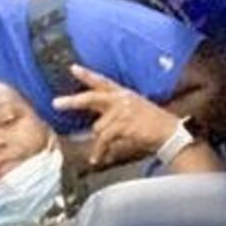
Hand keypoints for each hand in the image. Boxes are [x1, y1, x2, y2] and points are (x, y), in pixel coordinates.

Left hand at [52, 63, 179, 169]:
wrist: (169, 131)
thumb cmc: (152, 124)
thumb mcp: (134, 110)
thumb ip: (114, 113)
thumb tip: (95, 127)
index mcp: (123, 93)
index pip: (102, 81)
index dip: (87, 74)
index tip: (72, 67)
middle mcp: (121, 98)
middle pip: (92, 98)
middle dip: (73, 101)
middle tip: (56, 103)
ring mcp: (122, 110)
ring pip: (98, 128)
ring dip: (99, 143)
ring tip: (104, 151)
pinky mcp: (123, 123)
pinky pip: (103, 140)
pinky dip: (100, 151)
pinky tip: (99, 158)